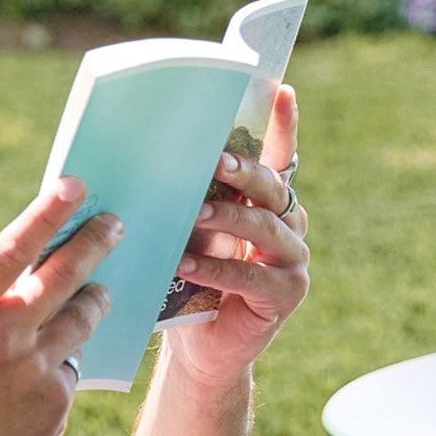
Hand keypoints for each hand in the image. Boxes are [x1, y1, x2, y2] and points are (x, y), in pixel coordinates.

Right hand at [0, 177, 117, 435]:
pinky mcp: (56, 403)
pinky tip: (44, 376)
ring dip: (93, 300)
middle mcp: (1, 335)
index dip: (47, 213)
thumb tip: (30, 262)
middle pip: (63, 275)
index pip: (13, 248)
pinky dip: (63, 363)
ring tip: (97, 292)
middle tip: (115, 223)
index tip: (75, 185)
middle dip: (94, 242)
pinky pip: (72, 367)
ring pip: (82, 317)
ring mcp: (32, 370)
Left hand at [163, 85, 308, 390]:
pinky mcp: (287, 294)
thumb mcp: (185, 229)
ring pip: (266, 227)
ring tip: (195, 212)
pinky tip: (186, 264)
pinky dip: (218, 268)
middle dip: (244, 170)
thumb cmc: (186, 277)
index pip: (278, 155)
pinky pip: (253, 275)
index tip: (282, 90)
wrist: (198, 345)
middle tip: (214, 161)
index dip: (283, 124)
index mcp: (267, 201)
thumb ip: (184, 196)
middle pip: (272, 186)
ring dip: (228, 217)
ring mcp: (293, 259)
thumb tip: (142, 152)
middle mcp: (288, 224)